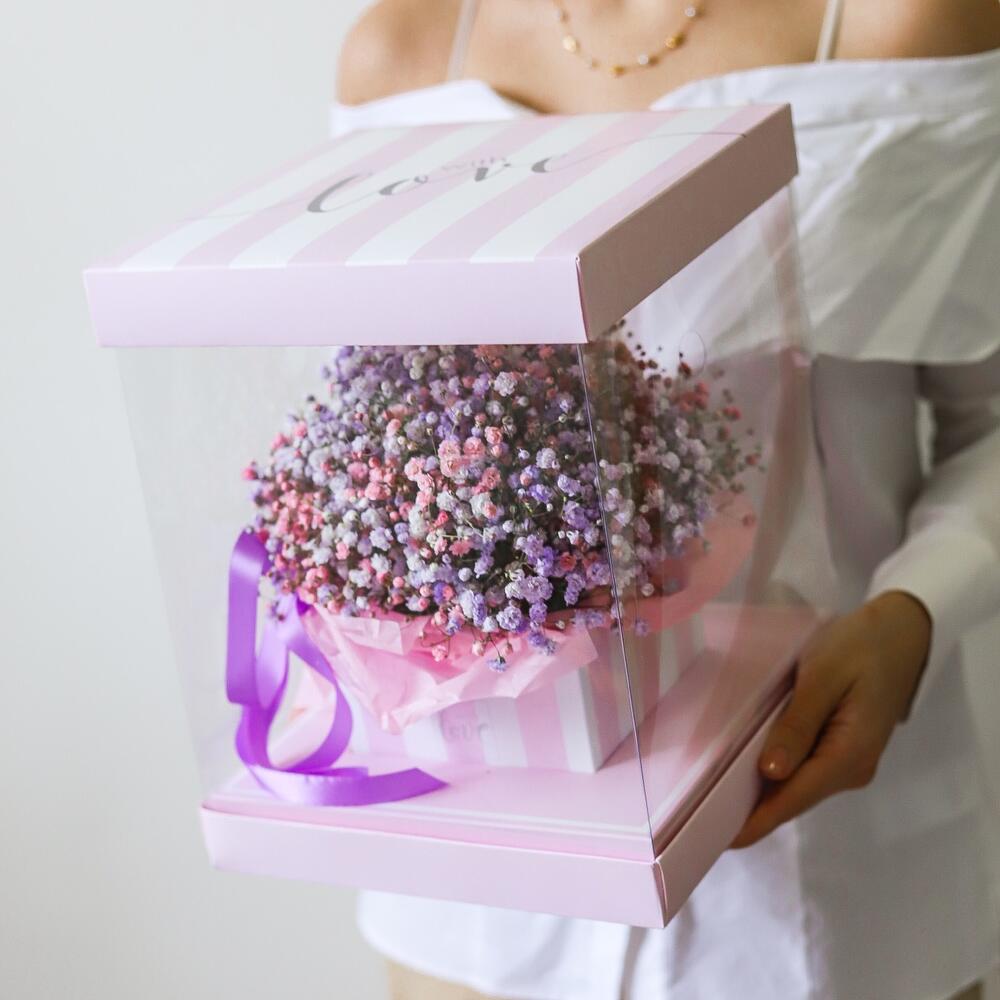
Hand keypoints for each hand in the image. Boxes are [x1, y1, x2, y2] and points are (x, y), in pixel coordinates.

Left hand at [731, 590, 930, 848]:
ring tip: (712, 797)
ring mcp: (849, 762)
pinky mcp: (844, 749)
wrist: (900, 632)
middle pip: (793, 797)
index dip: (755, 821)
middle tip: (700, 816)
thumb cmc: (858, 648)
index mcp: (848, 756)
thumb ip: (797, 725)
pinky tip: (744, 769)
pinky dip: (776, 773)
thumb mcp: (822, 678)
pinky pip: (805, 769)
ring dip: (761, 792)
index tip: (718, 839)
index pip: (793, 799)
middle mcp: (851, 770)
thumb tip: (771, 773)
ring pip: (798, 785)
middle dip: (751, 809)